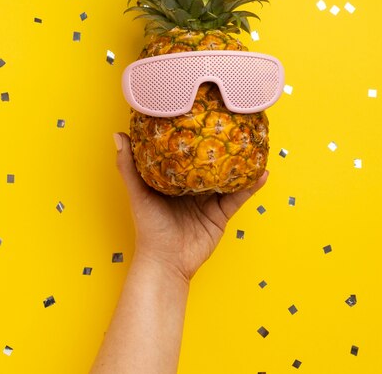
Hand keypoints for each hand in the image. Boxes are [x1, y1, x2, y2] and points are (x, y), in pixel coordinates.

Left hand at [114, 132, 268, 282]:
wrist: (165, 263)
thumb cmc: (149, 229)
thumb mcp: (138, 193)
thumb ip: (128, 166)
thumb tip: (119, 135)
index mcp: (175, 180)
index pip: (187, 154)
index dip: (196, 137)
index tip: (203, 117)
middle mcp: (194, 188)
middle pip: (211, 163)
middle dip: (222, 147)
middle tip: (234, 125)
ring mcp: (209, 201)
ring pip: (228, 177)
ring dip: (241, 163)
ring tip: (254, 144)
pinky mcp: (221, 214)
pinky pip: (239, 197)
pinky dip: (251, 185)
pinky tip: (262, 173)